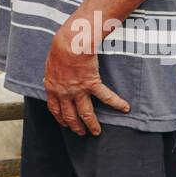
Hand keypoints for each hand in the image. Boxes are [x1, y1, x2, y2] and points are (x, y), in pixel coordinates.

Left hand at [43, 15, 129, 135]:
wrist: (70, 43)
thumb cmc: (60, 49)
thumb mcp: (50, 64)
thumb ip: (53, 75)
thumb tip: (52, 77)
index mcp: (52, 87)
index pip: (55, 108)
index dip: (61, 118)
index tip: (65, 124)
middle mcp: (64, 92)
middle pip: (70, 115)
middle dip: (75, 126)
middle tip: (81, 133)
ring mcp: (78, 90)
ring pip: (85, 113)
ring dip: (91, 124)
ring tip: (96, 131)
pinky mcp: (92, 84)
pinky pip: (106, 97)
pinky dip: (116, 103)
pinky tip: (125, 108)